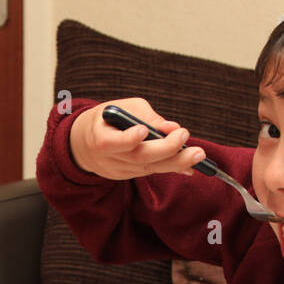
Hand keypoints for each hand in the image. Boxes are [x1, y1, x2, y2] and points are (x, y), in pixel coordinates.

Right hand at [68, 97, 206, 179]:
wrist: (84, 145)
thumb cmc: (107, 120)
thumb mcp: (121, 108)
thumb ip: (146, 116)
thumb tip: (171, 127)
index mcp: (99, 137)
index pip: (112, 142)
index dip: (127, 138)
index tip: (143, 130)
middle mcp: (109, 158)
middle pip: (138, 157)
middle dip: (165, 148)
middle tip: (185, 136)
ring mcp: (119, 170)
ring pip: (150, 167)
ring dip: (177, 161)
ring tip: (198, 154)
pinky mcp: (129, 175)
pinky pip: (153, 171)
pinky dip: (173, 167)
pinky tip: (191, 166)